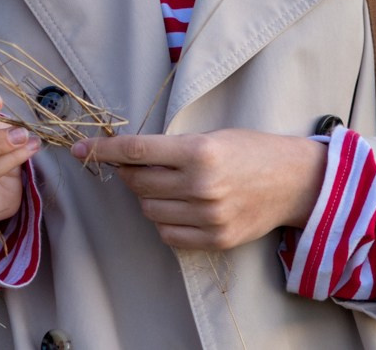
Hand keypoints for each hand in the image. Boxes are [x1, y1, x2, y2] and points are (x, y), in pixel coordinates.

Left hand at [72, 129, 324, 250]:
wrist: (295, 181)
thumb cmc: (251, 150)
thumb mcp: (211, 136)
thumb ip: (170, 148)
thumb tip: (123, 157)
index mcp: (199, 151)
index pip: (135, 151)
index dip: (102, 149)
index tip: (79, 149)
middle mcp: (202, 185)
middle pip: (137, 182)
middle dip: (129, 172)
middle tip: (140, 165)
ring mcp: (208, 216)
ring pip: (148, 209)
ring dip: (147, 197)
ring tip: (168, 185)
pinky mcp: (215, 239)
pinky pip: (167, 234)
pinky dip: (164, 221)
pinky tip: (178, 207)